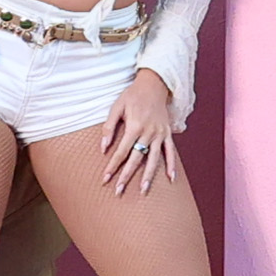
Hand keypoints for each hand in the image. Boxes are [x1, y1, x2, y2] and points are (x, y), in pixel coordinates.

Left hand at [100, 69, 183, 197]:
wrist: (154, 84)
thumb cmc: (132, 95)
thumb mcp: (116, 107)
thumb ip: (109, 127)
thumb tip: (103, 148)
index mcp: (134, 126)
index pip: (121, 152)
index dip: (112, 166)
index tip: (105, 179)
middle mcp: (148, 133)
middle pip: (136, 159)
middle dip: (126, 176)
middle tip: (118, 191)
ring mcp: (160, 134)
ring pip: (154, 159)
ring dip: (148, 176)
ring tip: (143, 191)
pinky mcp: (167, 134)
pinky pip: (170, 152)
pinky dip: (172, 165)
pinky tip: (171, 179)